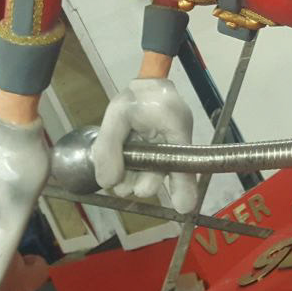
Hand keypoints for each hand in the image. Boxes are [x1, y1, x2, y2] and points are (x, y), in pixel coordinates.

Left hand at [92, 78, 197, 212]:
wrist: (146, 83)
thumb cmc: (136, 95)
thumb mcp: (117, 114)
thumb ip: (109, 147)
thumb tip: (108, 183)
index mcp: (176, 127)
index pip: (184, 161)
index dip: (184, 186)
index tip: (182, 207)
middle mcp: (177, 141)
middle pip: (166, 172)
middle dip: (145, 184)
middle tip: (125, 188)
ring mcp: (170, 148)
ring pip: (156, 173)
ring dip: (136, 181)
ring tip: (119, 183)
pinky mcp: (160, 151)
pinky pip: (150, 168)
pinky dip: (136, 174)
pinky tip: (122, 180)